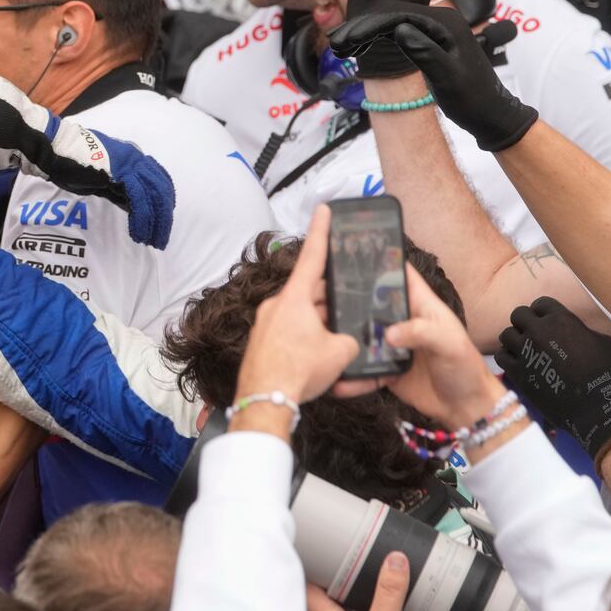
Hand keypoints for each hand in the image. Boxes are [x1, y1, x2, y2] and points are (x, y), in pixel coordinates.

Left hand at [233, 206, 360, 423]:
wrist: (264, 400)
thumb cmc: (298, 371)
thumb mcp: (339, 353)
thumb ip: (349, 339)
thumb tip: (346, 341)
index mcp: (294, 297)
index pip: (312, 256)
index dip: (321, 231)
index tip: (323, 209)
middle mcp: (276, 305)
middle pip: (309, 291)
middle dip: (330, 296)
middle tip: (349, 299)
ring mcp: (265, 323)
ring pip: (300, 314)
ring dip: (318, 321)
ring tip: (337, 336)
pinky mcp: (261, 342)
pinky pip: (288, 331)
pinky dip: (305, 336)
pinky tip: (317, 353)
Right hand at [329, 3, 537, 151]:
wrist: (491, 114)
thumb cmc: (472, 100)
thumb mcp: (448, 78)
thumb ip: (425, 51)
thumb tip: (399, 29)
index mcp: (446, 23)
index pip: (399, 15)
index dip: (369, 26)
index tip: (346, 40)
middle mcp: (442, 20)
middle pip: (393, 15)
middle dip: (363, 28)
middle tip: (335, 43)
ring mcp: (437, 30)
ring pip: (394, 24)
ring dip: (367, 34)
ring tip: (341, 47)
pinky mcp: (432, 41)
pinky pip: (400, 33)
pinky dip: (379, 40)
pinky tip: (362, 49)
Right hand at [335, 265, 505, 428]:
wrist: (467, 408)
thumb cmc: (466, 367)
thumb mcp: (450, 343)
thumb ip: (422, 332)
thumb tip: (388, 334)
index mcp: (421, 305)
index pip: (400, 274)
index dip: (381, 261)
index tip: (352, 252)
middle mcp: (403, 322)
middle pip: (372, 304)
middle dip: (348, 300)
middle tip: (320, 298)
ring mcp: (393, 346)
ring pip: (362, 337)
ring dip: (345, 339)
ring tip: (322, 339)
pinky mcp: (387, 370)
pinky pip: (365, 371)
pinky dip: (352, 378)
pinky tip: (338, 382)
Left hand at [493, 297, 610, 466]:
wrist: (597, 407)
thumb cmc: (607, 374)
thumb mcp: (603, 341)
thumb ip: (581, 329)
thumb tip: (572, 329)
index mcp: (561, 319)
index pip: (541, 303)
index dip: (543, 312)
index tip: (546, 321)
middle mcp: (539, 331)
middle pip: (518, 314)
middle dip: (525, 322)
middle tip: (533, 334)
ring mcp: (525, 351)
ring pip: (506, 334)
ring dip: (515, 340)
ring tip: (524, 349)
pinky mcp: (517, 372)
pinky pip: (500, 356)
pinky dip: (507, 357)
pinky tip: (518, 362)